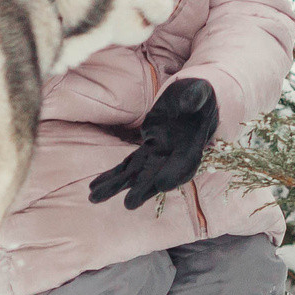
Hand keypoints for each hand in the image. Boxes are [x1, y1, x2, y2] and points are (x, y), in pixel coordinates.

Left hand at [87, 79, 219, 209]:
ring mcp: (158, 155)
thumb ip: (195, 97)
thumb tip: (188, 101)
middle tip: (129, 204)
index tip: (163, 186)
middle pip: (158, 175)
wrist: (192, 98)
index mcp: (192, 144)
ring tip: (95, 198)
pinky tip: (94, 187)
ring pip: (136, 174)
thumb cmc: (198, 94)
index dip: (175, 173)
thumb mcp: (200, 91)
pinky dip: (112, 175)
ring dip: (117, 186)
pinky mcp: (146, 150)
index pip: (185, 163)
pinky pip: (127, 165)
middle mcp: (174, 155)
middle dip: (143, 189)